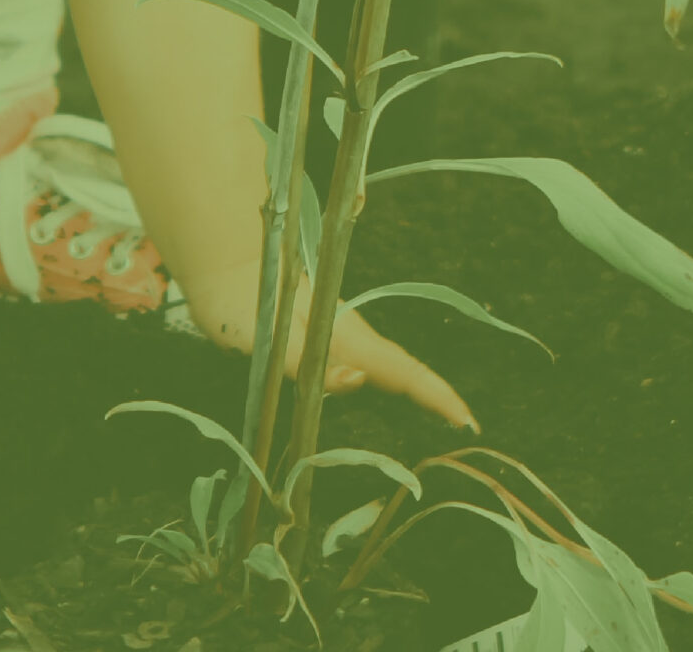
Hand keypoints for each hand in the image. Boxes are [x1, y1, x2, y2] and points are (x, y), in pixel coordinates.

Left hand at [179, 264, 478, 431]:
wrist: (225, 272)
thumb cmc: (240, 307)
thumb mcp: (267, 338)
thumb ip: (305, 361)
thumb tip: (357, 380)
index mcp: (342, 335)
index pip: (398, 367)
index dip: (432, 391)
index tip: (462, 413)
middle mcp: (348, 336)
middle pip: (401, 367)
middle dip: (435, 393)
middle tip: (467, 421)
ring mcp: (340, 336)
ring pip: (388, 365)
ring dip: (420, 388)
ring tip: (449, 412)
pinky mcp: (328, 340)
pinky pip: (370, 364)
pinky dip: (396, 380)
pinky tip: (404, 392)